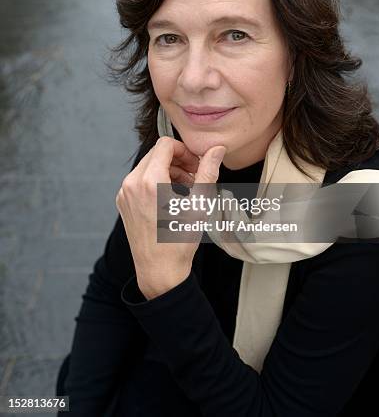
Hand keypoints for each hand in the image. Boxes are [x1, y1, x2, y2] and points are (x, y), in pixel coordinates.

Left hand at [115, 136, 226, 299]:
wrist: (160, 271)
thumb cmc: (179, 241)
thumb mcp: (199, 204)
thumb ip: (207, 172)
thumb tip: (216, 150)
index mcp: (149, 182)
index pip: (165, 145)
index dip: (185, 151)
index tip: (197, 166)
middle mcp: (131, 184)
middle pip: (156, 154)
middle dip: (178, 161)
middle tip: (195, 177)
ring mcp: (124, 194)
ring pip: (148, 166)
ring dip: (168, 170)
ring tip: (186, 188)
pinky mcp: (123, 203)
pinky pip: (140, 180)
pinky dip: (156, 181)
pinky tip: (171, 199)